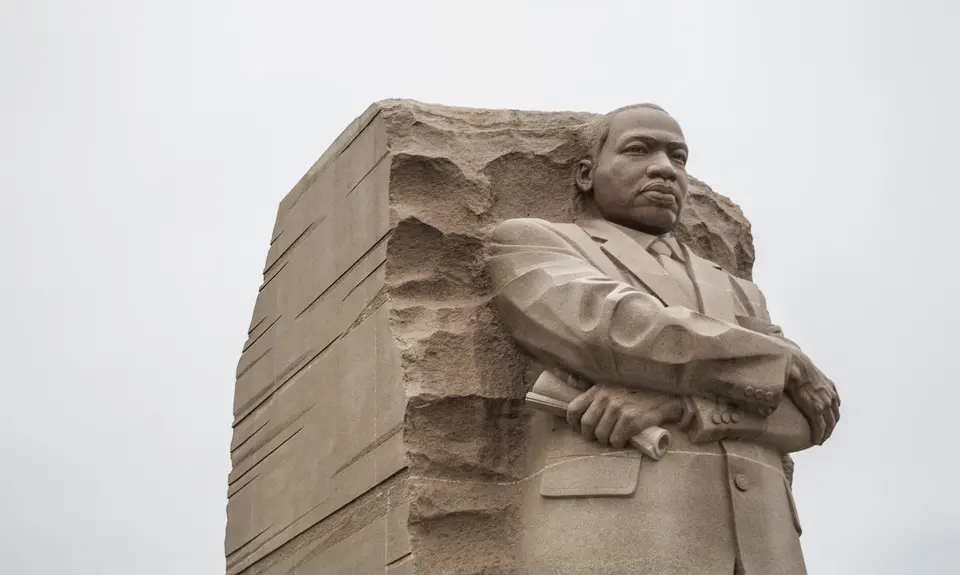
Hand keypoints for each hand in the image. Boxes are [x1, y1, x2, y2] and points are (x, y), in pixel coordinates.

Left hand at [567, 384, 683, 448]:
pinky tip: (624, 439)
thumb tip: (578, 417)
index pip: (573, 409)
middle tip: (599, 437)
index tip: (581, 429)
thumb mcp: (612, 389)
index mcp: (598, 389)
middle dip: (591, 435)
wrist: (663, 397)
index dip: (574, 424)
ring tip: (614, 437)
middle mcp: (606, 397)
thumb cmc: (635, 395)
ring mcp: (618, 408)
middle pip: (586, 425)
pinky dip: (618, 443)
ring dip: (606, 441)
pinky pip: (616, 440)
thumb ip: (596, 398)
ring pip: (600, 435)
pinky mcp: (631, 420)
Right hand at [786, 351, 839, 444]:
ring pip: (829, 425)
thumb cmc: (795, 365)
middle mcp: (831, 396)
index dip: (831, 415)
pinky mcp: (816, 410)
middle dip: (830, 427)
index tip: (827, 422)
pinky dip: (819, 436)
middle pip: (834, 417)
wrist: (794, 365)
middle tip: (824, 435)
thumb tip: (794, 377)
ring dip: (826, 434)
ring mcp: (825, 404)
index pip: (835, 406)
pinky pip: (820, 427)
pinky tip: (816, 441)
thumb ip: (806, 377)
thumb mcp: (806, 371)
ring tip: (819, 441)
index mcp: (830, 387)